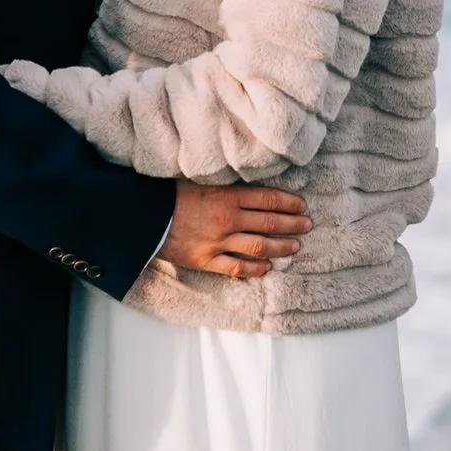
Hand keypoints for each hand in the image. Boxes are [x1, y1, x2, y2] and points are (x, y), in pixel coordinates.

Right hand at [162, 179, 311, 278]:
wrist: (143, 215)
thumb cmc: (172, 194)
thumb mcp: (203, 182)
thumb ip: (228, 187)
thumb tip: (254, 189)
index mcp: (226, 195)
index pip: (268, 199)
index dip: (289, 203)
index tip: (302, 206)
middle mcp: (227, 218)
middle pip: (269, 222)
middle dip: (292, 224)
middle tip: (308, 225)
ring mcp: (218, 241)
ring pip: (259, 246)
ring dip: (281, 247)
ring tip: (295, 246)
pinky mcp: (206, 260)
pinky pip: (237, 268)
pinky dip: (255, 269)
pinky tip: (267, 268)